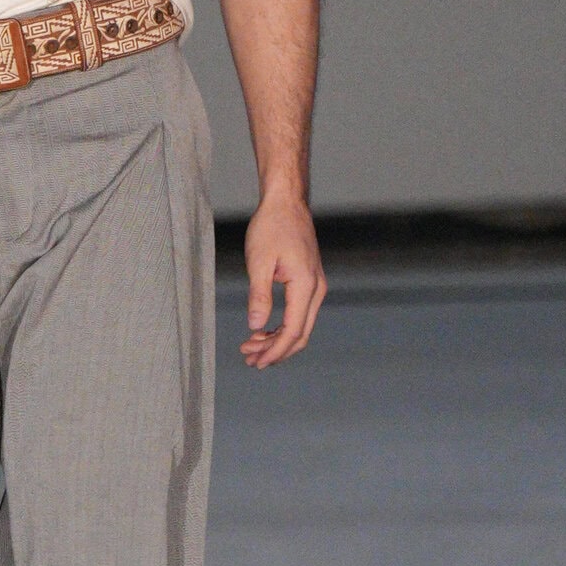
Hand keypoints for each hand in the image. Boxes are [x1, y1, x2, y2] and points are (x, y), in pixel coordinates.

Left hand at [241, 192, 325, 368]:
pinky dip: (282, 325)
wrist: (286, 203)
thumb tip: (256, 325)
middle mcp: (316, 289)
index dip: (274, 350)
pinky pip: (300, 313)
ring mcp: (315, 285)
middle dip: (275, 350)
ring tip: (251, 346)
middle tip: (250, 359)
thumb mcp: (259, 261)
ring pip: (301, 325)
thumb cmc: (271, 227)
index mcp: (305, 286)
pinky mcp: (309, 281)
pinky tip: (263, 329)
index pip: (292, 331)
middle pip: (300, 333)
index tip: (256, 361)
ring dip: (277, 339)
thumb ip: (259, 295)